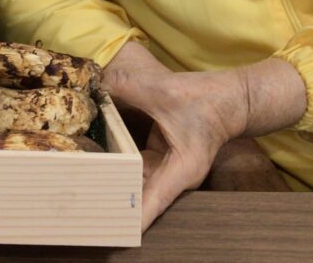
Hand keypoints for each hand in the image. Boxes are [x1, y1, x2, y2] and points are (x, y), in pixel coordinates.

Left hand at [102, 55, 305, 230]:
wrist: (229, 98)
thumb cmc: (204, 99)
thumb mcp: (162, 91)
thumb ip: (127, 87)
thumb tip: (96, 84)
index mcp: (181, 170)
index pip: (154, 200)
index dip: (134, 216)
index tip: (115, 228)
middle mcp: (174, 175)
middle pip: (141, 195)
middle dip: (115, 198)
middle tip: (85, 201)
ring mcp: (166, 167)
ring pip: (135, 179)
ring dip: (114, 180)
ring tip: (84, 185)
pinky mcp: (161, 155)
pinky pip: (135, 164)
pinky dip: (119, 162)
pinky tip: (96, 160)